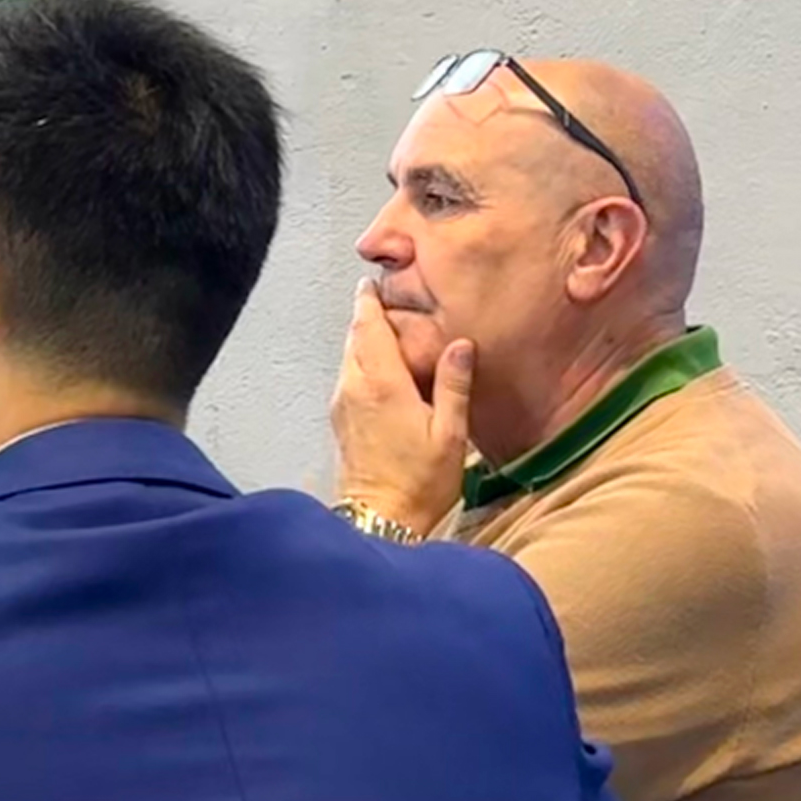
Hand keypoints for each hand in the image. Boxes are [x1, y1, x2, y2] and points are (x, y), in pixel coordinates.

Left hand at [329, 282, 473, 539]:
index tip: (374, 280)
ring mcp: (342, 403)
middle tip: (390, 298)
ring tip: (392, 329)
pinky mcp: (341, 419)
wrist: (380, 519)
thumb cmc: (421, 480)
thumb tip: (460, 343)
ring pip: (350, 356)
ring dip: (365, 339)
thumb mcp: (450, 433)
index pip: (368, 327)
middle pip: (355, 337)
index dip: (370, 301)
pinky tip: (385, 368)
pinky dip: (363, 362)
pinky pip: (349, 377)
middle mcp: (353, 387)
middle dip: (368, 316)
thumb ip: (454, 385)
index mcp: (382, 384)